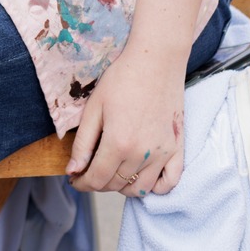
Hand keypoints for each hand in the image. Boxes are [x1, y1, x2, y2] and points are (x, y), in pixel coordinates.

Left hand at [65, 46, 185, 197]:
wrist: (156, 61)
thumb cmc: (121, 79)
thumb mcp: (93, 108)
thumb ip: (82, 143)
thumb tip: (73, 170)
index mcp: (118, 143)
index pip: (96, 179)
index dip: (82, 183)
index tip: (74, 179)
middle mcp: (142, 154)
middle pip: (116, 184)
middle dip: (97, 182)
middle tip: (88, 170)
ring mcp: (162, 153)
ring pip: (139, 188)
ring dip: (122, 186)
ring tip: (111, 171)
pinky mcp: (177, 148)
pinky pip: (169, 182)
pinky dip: (154, 187)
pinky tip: (140, 176)